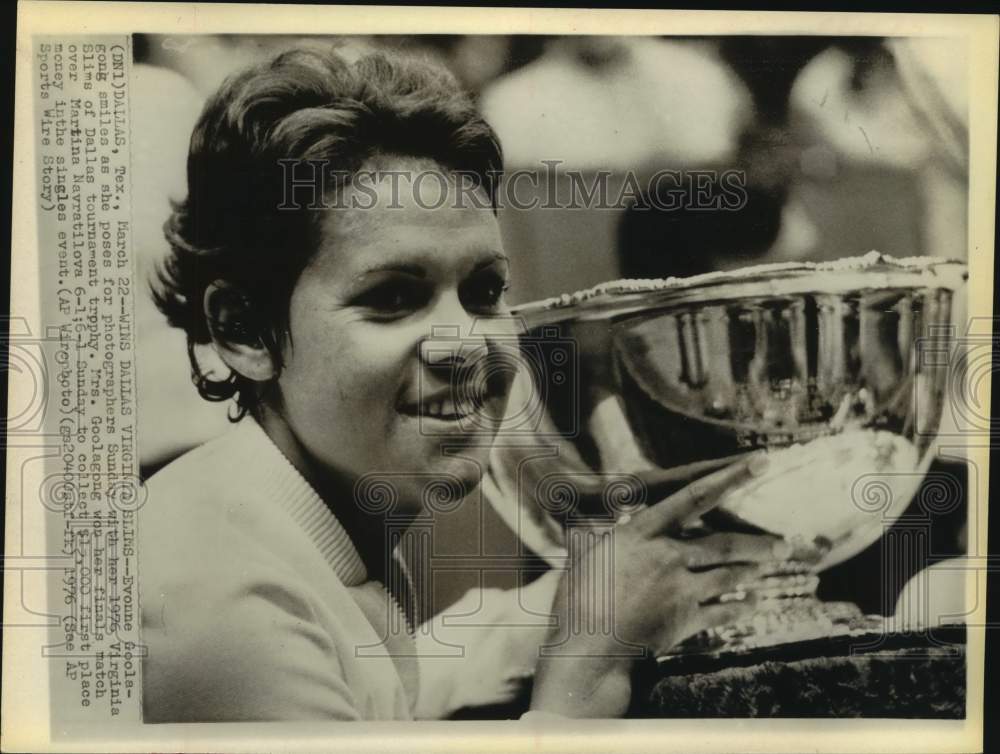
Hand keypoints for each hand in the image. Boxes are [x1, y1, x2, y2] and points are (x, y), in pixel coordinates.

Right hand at [530, 452, 814, 717]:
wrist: (588, 650)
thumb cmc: (577, 602)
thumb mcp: (580, 560)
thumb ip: (584, 539)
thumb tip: (570, 524)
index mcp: (643, 533)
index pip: (694, 497)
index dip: (730, 478)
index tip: (760, 462)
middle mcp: (668, 556)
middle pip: (725, 543)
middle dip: (759, 544)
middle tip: (784, 545)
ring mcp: (681, 589)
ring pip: (729, 575)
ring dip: (753, 572)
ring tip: (768, 567)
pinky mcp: (687, 620)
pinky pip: (724, 611)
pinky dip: (740, 607)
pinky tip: (752, 604)